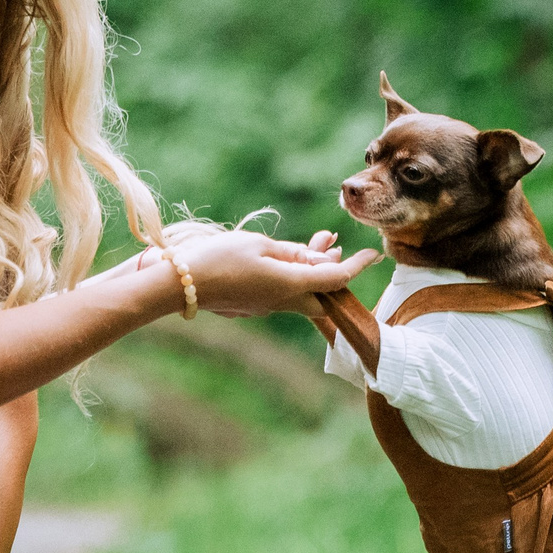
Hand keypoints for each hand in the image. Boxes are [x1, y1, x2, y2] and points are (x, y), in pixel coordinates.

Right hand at [164, 229, 376, 318]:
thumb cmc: (219, 258)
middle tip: (331, 245)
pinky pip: (284, 295)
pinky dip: (293, 278)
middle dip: (334, 274)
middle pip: (324, 296)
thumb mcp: (261, 245)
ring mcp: (268, 308)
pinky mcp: (254, 307)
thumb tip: (326, 260)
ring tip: (312, 245)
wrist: (180, 285)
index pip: (336, 279)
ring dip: (312, 273)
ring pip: (304, 296)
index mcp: (290, 285)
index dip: (357, 266)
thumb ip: (296, 253)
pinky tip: (284, 260)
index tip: (373, 254)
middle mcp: (284, 302)